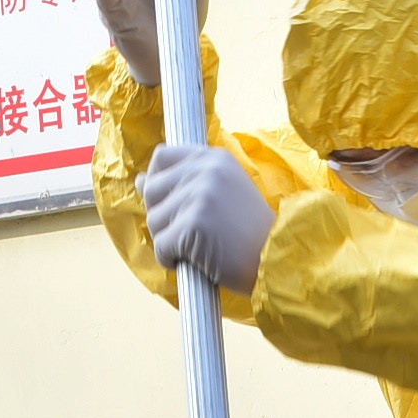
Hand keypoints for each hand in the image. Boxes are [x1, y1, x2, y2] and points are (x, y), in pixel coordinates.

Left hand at [146, 142, 271, 293]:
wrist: (278, 259)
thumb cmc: (251, 234)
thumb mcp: (225, 192)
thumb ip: (185, 182)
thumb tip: (140, 181)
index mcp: (213, 157)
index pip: (161, 157)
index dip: (158, 183)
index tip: (173, 204)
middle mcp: (204, 170)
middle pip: (151, 190)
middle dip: (163, 216)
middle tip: (191, 231)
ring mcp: (198, 195)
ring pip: (154, 220)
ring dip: (169, 241)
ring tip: (201, 246)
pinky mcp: (193, 223)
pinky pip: (161, 246)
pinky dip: (172, 260)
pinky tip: (196, 261)